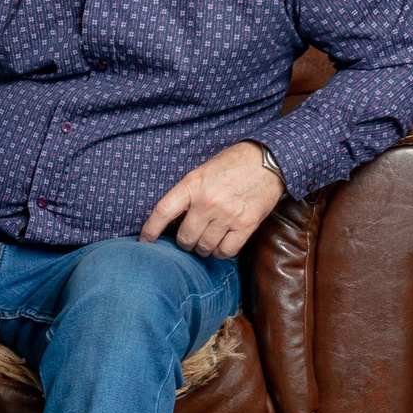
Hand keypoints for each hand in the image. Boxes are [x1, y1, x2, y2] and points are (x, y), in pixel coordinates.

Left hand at [141, 142, 284, 257]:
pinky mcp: (246, 224)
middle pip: (184, 237)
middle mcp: (207, 201)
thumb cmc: (232, 165)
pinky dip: (221, 252)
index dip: (150, 230)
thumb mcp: (202, 172)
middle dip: (184, 242)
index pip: (162, 212)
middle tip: (189, 238)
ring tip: (207, 240)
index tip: (145, 242)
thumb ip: (188, 194)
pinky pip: (226, 251)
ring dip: (203, 248)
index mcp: (192, 184)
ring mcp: (227, 214)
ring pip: (204, 247)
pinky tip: (221, 245)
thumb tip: (173, 220)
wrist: (267, 160)